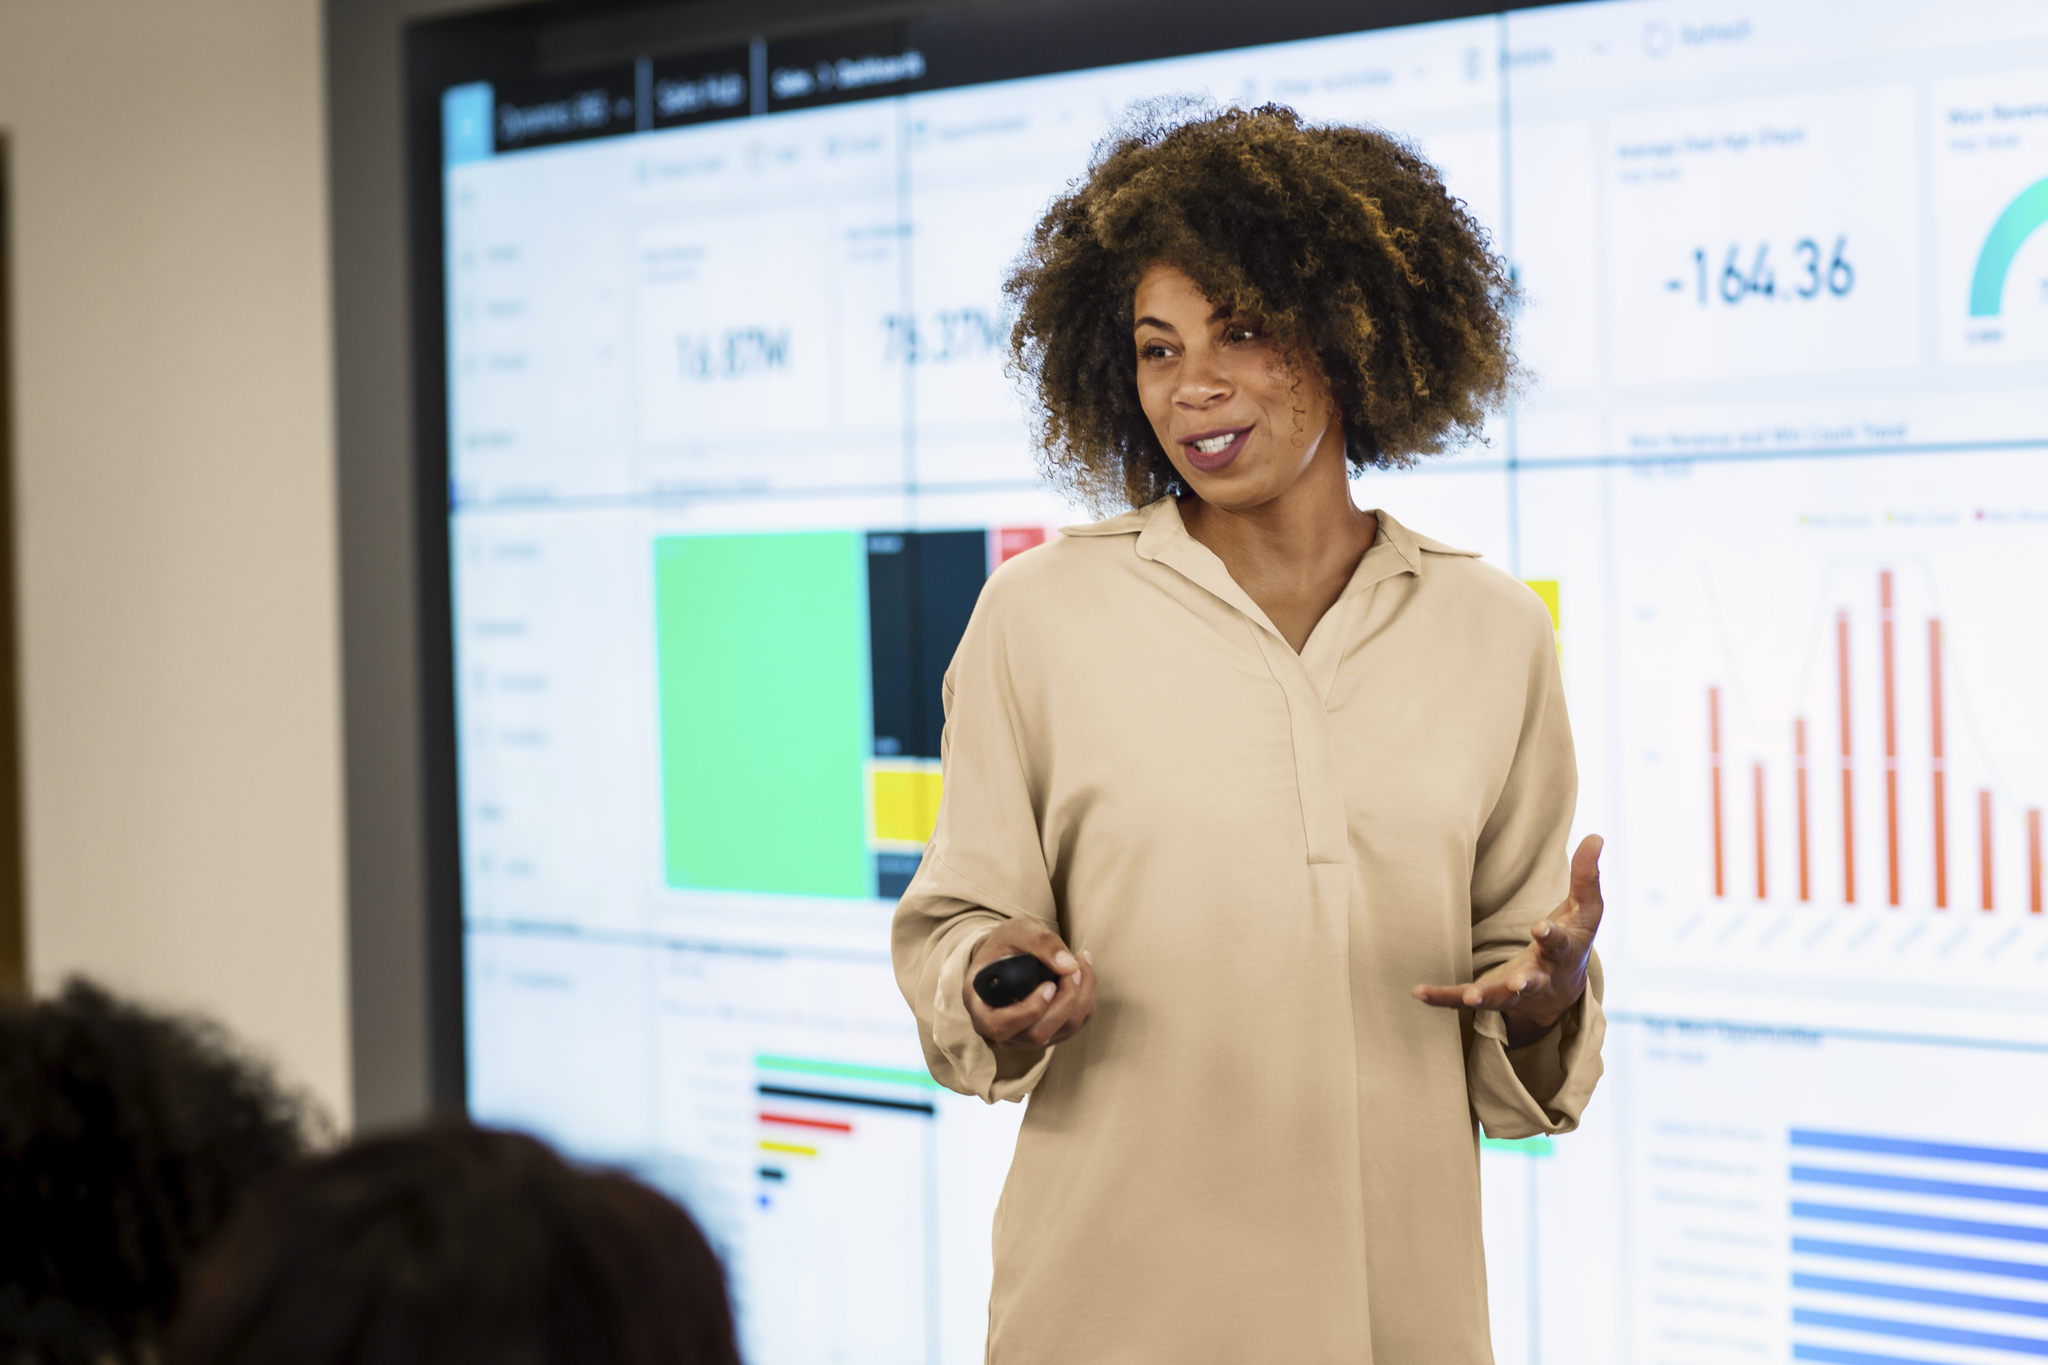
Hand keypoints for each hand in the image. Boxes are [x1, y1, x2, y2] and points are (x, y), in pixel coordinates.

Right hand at [963, 918, 1095, 1049]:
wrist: (1007, 953)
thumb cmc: (1006, 943)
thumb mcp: (1017, 930)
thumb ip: (1040, 942)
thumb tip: (1069, 966)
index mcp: (978, 1005)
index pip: (999, 1026)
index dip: (1029, 1010)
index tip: (1049, 984)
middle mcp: (998, 1028)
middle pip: (1037, 1034)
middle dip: (1065, 1001)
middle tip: (1075, 967)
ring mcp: (1021, 1036)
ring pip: (1061, 1032)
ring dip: (1081, 999)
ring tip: (1081, 965)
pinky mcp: (1044, 1032)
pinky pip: (1072, 1026)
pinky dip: (1085, 1001)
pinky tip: (1083, 975)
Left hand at [1413, 835, 1603, 1047]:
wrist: (1561, 991)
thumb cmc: (1572, 939)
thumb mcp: (1585, 909)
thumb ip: (1587, 876)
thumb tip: (1597, 836)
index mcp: (1562, 952)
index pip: (1558, 944)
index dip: (1550, 935)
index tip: (1540, 927)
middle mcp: (1539, 976)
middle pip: (1532, 981)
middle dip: (1524, 982)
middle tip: (1517, 982)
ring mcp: (1513, 990)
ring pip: (1499, 997)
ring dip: (1484, 996)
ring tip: (1470, 997)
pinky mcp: (1490, 995)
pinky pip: (1462, 999)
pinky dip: (1442, 998)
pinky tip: (1419, 992)